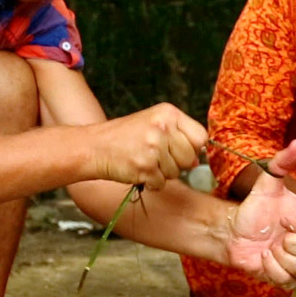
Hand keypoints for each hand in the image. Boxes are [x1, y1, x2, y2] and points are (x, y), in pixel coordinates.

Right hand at [86, 104, 206, 189]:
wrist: (94, 147)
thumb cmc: (124, 137)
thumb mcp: (153, 123)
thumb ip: (178, 136)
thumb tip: (196, 160)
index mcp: (168, 113)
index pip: (200, 136)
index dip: (193, 148)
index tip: (181, 150)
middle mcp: (162, 127)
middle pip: (190, 157)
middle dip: (176, 163)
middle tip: (156, 156)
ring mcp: (154, 147)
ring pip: (176, 172)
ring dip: (162, 173)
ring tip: (143, 160)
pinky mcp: (145, 166)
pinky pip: (161, 183)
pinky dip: (151, 182)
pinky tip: (138, 170)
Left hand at [222, 140, 295, 287]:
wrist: (234, 232)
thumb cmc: (254, 208)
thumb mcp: (267, 183)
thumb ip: (282, 163)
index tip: (284, 220)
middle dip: (289, 244)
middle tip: (275, 235)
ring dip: (279, 257)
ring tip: (268, 247)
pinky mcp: (288, 280)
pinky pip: (288, 280)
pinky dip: (271, 270)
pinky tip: (263, 259)